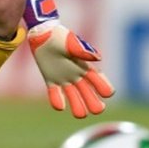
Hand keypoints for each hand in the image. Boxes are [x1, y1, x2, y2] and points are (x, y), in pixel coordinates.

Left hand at [24, 0, 113, 117]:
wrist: (41, 33)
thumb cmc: (58, 36)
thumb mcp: (70, 43)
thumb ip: (83, 51)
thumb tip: (98, 59)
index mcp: (85, 66)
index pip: (100, 81)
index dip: (105, 88)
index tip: (107, 94)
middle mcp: (77, 75)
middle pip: (90, 95)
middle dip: (95, 104)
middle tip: (95, 109)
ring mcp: (64, 79)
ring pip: (75, 98)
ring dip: (79, 108)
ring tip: (79, 114)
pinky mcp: (51, 80)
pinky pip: (55, 95)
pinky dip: (58, 101)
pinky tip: (60, 106)